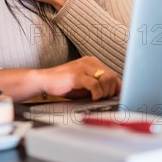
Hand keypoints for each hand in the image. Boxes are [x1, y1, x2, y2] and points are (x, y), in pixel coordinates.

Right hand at [0, 57, 121, 101]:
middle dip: (111, 91)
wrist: (44, 80)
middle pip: (111, 76)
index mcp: (92, 62)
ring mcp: (83, 67)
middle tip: (104, 99)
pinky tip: (93, 98)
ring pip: (105, 79)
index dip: (117, 87)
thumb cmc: (65, 84)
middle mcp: (89, 62)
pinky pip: (94, 84)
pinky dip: (97, 93)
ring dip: (105, 92)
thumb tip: (115, 93)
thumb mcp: (84, 84)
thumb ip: (98, 85)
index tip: (117, 97)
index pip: (112, 74)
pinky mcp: (76, 75)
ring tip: (98, 98)